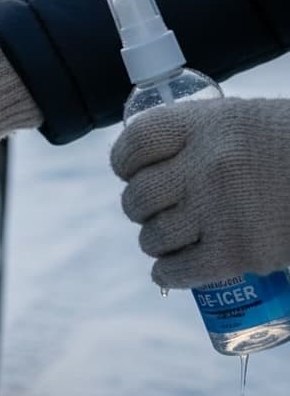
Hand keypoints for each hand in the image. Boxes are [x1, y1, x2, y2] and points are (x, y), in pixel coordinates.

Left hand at [111, 98, 289, 288]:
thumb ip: (195, 136)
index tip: (128, 170)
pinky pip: (179, 271)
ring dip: (153, 240)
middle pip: (138, 195)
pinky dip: (167, 274)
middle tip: (152, 209)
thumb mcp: (241, 121)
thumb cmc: (288, 148)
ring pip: (153, 235)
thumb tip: (140, 164)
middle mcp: (208, 164)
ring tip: (165, 237)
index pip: (135, 142)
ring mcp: (222, 210)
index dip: (123, 160)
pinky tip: (167, 270)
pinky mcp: (239, 253)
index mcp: (207, 123)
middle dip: (139, 206)